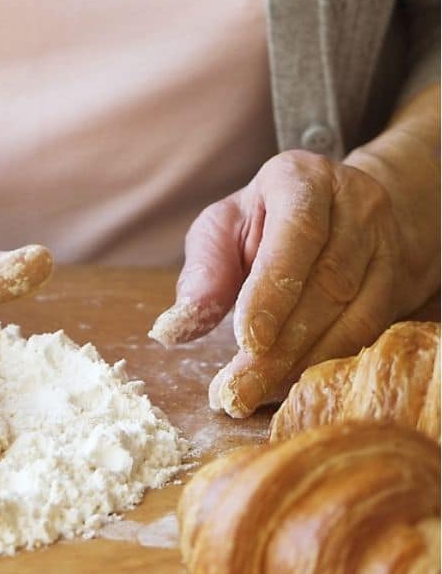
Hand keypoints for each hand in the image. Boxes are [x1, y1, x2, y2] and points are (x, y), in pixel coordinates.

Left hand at [150, 149, 434, 417]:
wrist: (334, 212)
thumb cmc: (262, 221)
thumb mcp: (222, 229)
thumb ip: (202, 272)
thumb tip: (173, 329)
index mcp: (303, 179)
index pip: (298, 233)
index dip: (274, 290)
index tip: (246, 340)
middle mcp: (356, 205)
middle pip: (326, 283)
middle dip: (279, 346)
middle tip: (235, 391)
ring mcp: (386, 244)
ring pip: (355, 313)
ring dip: (302, 363)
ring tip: (253, 394)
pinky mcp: (399, 281)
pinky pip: (369, 331)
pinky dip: (326, 363)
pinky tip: (288, 385)